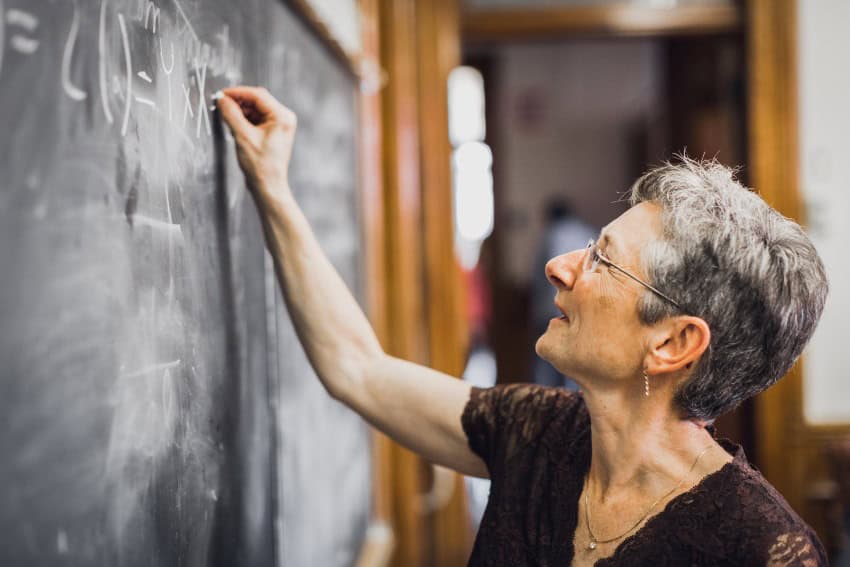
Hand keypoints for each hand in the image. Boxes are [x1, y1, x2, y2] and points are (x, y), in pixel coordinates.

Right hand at [216, 86, 296, 205]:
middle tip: (221, 104)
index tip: (221, 95)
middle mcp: (283, 119)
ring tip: (226, 116)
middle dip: (238, 102)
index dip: (237, 93)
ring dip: (240, 111)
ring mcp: (279, 125)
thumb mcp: (242, 136)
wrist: (268, 186)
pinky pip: (256, 119)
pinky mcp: (272, 132)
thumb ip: (231, 114)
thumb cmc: (262, 166)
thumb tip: (222, 100)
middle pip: (257, 101)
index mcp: (282, 117)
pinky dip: (244, 119)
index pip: (257, 95)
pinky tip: (234, 124)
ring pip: (255, 109)